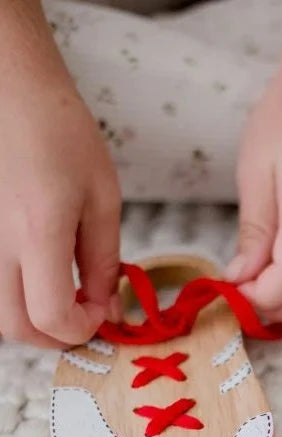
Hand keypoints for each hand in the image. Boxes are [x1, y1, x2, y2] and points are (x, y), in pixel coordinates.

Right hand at [0, 75, 121, 347]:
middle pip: (15, 327)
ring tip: (64, 296)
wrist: (6, 89)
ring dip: (31, 320)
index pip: (52, 318)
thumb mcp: (102, 199)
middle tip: (84, 318)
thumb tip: (107, 311)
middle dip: (56, 336)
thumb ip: (104, 262)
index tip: (103, 313)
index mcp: (36, 232)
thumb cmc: (59, 134)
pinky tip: (37, 275)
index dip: (83, 330)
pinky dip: (13, 296)